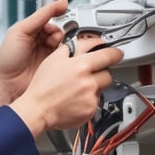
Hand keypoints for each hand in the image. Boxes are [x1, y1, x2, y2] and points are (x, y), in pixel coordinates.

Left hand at [0, 0, 68, 106]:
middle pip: (61, 30)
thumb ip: (41, 15)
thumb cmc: (7, 61)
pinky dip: (68, 55)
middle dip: (60, 33)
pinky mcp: (56, 67)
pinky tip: (61, 56)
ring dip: (64, 44)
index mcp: (32, 31)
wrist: (8, 85)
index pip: (52, 19)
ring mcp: (50, 54)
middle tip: (53, 39)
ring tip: (54, 48)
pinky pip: (68, 57)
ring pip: (67, 43)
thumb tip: (61, 2)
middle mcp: (42, 42)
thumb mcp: (21, 31)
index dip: (57, 18)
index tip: (60, 18)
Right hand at [8, 40, 123, 136]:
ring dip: (95, 86)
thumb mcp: (54, 59)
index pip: (109, 55)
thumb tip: (88, 43)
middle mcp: (89, 82)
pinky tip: (76, 99)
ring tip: (78, 88)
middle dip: (101, 72)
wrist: (38, 110)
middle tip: (89, 74)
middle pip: (108, 73)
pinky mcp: (90, 110)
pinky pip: (97, 102)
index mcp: (81, 66)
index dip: (114, 53)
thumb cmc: (43, 86)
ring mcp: (91, 97)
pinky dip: (89, 100)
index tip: (116, 53)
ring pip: (102, 88)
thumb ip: (73, 48)